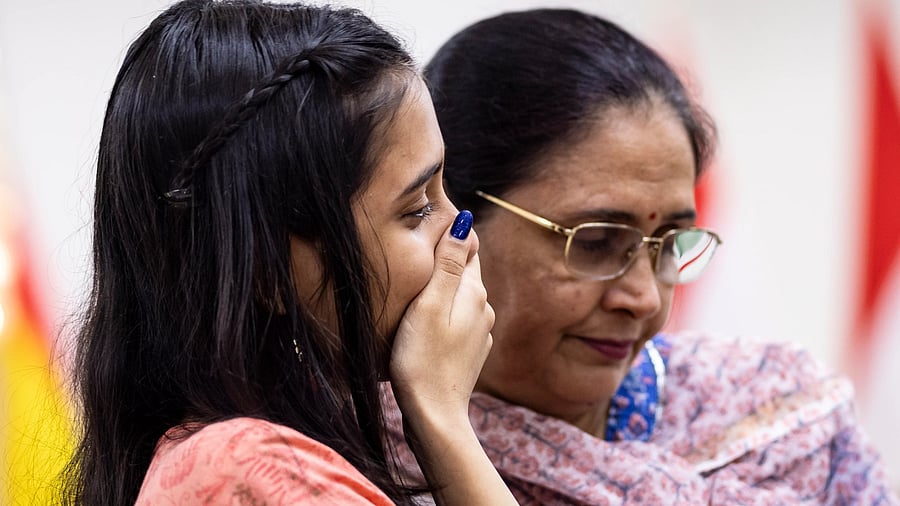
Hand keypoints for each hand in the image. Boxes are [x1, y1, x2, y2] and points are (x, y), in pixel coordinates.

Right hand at [389, 212, 493, 424]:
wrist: (433, 416)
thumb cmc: (422, 359)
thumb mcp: (429, 304)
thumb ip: (448, 264)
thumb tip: (465, 222)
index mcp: (474, 292)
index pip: (468, 247)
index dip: (450, 234)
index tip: (427, 225)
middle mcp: (484, 309)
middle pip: (464, 272)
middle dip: (445, 261)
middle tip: (416, 252)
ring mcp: (479, 333)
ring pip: (459, 298)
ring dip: (443, 290)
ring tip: (416, 287)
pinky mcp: (469, 353)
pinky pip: (457, 321)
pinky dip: (443, 314)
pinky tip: (424, 322)